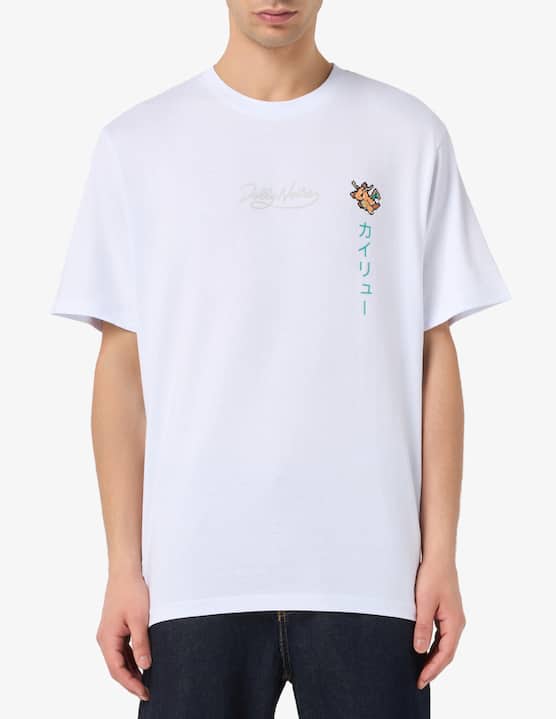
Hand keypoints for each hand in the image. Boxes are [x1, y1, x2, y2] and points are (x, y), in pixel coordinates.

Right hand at [96, 572, 150, 700]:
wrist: (126, 571)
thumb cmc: (131, 591)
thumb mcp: (140, 619)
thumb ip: (141, 644)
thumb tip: (145, 667)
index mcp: (107, 638)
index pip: (117, 669)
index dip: (130, 684)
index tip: (144, 693)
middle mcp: (105, 638)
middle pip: (117, 667)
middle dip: (131, 681)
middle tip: (148, 691)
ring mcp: (110, 633)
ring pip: (120, 659)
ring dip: (132, 671)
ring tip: (147, 681)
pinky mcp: (116, 627)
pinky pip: (122, 649)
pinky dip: (132, 658)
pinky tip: (143, 663)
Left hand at [413, 560, 465, 688]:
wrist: (438, 556)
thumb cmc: (432, 576)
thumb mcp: (424, 602)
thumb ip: (422, 627)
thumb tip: (420, 650)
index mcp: (454, 623)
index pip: (445, 654)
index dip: (432, 669)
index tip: (420, 681)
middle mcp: (457, 622)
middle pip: (447, 653)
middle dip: (434, 668)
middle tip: (419, 681)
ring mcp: (453, 617)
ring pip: (445, 644)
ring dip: (434, 657)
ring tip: (420, 669)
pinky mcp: (447, 611)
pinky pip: (442, 635)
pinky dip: (434, 646)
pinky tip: (424, 648)